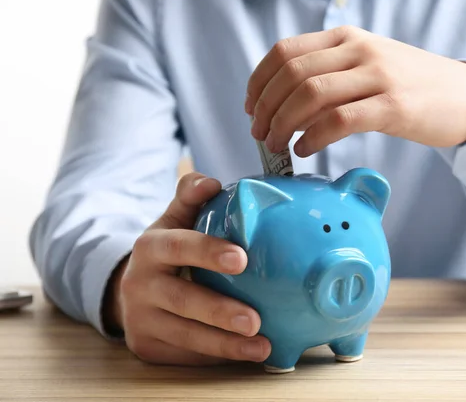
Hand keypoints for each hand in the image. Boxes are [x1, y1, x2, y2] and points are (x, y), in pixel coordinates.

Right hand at [103, 173, 270, 365]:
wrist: (131, 289)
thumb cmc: (167, 250)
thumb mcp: (173, 220)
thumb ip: (190, 198)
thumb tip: (209, 181)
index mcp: (150, 247)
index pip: (177, 246)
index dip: (207, 252)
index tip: (242, 259)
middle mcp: (139, 284)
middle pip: (181, 300)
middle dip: (218, 311)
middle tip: (255, 320)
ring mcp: (141, 320)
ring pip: (184, 336)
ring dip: (225, 345)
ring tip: (261, 347)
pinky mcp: (147, 347)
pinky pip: (184, 355)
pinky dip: (216, 357)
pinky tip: (244, 356)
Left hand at [245, 25, 465, 156]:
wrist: (463, 96)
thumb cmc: (409, 86)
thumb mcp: (366, 66)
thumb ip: (328, 76)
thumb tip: (284, 106)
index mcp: (346, 38)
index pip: (284, 51)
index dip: (259, 82)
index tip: (251, 108)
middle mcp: (358, 50)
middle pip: (291, 74)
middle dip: (266, 108)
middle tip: (259, 134)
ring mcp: (377, 76)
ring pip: (310, 95)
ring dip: (283, 124)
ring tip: (276, 146)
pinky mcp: (394, 106)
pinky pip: (339, 120)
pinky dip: (313, 137)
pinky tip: (304, 150)